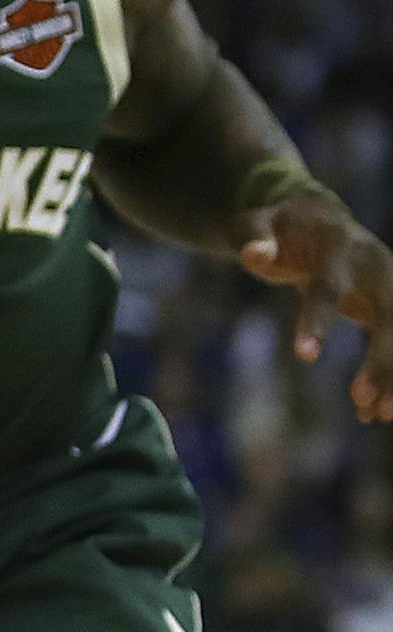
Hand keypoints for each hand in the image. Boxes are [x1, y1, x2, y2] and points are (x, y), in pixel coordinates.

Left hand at [240, 191, 392, 420]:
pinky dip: (391, 376)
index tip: (304, 358)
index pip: (327, 288)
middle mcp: (376, 265)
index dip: (317, 321)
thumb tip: (252, 253)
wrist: (318, 216)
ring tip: (380, 415)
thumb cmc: (280, 226)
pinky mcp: (392, 306)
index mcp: (340, 245)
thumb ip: (255, 239)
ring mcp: (391, 286)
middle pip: (388, 316)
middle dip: (380, 360)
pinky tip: (375, 413)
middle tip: (359, 399)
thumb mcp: (261, 225)